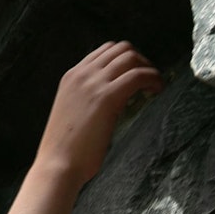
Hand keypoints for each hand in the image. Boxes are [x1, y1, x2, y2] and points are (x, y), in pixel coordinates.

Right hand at [35, 41, 162, 185]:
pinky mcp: (108, 97)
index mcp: (71, 77)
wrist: (57, 165)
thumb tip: (110, 98)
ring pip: (131, 57)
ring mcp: (94, 84)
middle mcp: (82, 74)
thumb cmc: (64, 149)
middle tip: (148, 79)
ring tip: (154, 85)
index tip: (135, 73)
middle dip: (139, 60)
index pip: (104, 51)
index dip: (125, 59)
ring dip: (148, 68)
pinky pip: (139, 75)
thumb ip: (86, 98)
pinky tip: (157, 90)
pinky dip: (153, 78)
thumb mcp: (71, 112)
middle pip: (121, 49)